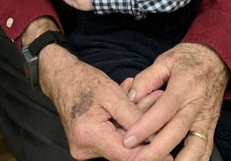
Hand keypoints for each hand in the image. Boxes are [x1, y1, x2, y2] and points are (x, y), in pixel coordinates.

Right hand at [38, 44, 172, 160]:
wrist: (61, 78)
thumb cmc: (84, 81)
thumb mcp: (112, 93)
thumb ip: (133, 116)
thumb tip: (155, 136)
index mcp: (89, 135)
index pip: (126, 156)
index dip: (149, 155)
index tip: (169, 155)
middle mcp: (85, 148)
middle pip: (124, 149)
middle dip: (145, 132)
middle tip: (161, 109)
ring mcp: (85, 148)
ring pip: (121, 143)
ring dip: (136, 123)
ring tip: (150, 98)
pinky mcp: (88, 144)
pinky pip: (113, 137)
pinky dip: (125, 123)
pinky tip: (132, 103)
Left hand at [122, 43, 228, 160]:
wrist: (217, 59)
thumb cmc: (189, 58)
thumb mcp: (165, 59)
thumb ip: (147, 78)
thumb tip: (131, 98)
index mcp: (184, 84)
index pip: (163, 110)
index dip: (145, 126)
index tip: (128, 139)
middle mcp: (197, 103)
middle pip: (177, 131)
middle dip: (156, 150)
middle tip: (137, 159)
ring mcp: (206, 117)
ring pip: (196, 146)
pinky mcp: (211, 126)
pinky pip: (206, 149)